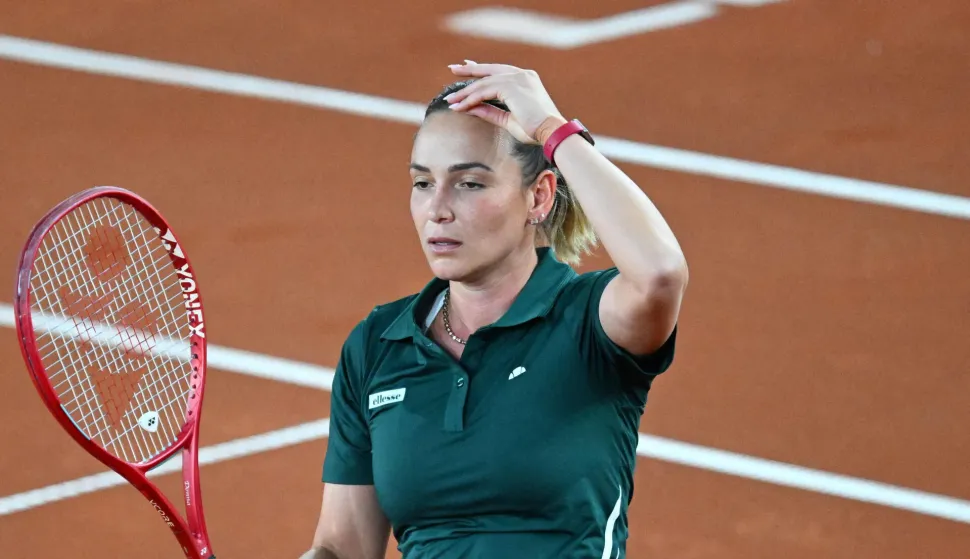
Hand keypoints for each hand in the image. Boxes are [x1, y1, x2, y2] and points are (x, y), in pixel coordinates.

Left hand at [446, 61, 567, 144]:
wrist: (550, 132)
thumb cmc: (534, 130)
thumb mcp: (507, 119)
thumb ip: (490, 111)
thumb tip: (469, 108)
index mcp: (525, 79)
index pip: (498, 70)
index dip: (481, 69)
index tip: (467, 66)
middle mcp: (522, 74)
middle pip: (489, 70)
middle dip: (469, 70)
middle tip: (453, 69)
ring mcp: (517, 78)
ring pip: (483, 83)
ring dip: (465, 92)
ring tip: (451, 100)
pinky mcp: (511, 86)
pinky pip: (484, 91)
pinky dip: (470, 99)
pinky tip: (460, 106)